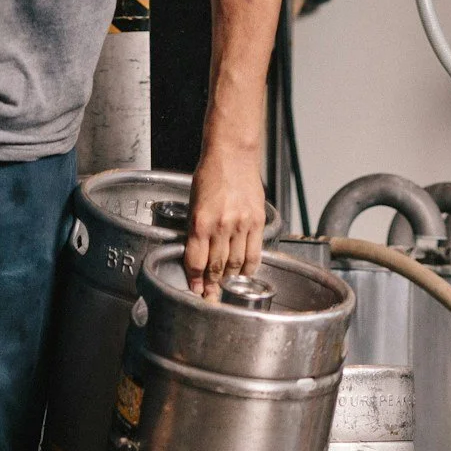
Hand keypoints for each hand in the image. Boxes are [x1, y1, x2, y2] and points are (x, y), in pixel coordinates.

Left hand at [185, 142, 266, 297]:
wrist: (233, 154)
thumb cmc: (211, 174)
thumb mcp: (194, 203)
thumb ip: (196, 231)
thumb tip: (199, 257)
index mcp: (200, 221)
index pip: (196, 261)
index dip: (196, 280)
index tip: (197, 290)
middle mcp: (221, 225)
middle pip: (217, 266)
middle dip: (213, 284)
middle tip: (212, 295)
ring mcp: (241, 225)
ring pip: (236, 264)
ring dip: (231, 279)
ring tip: (227, 286)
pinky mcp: (257, 222)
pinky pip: (254, 253)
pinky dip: (249, 267)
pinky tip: (244, 273)